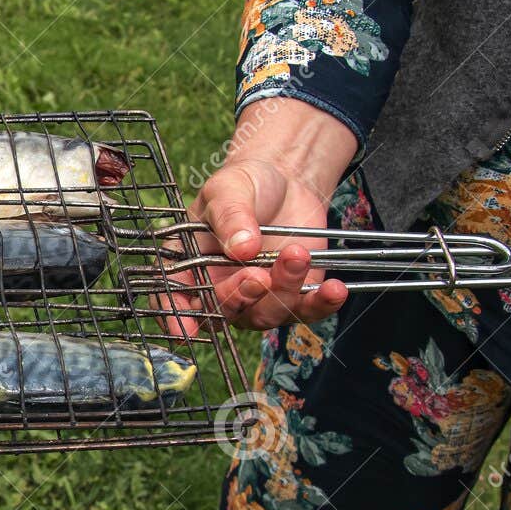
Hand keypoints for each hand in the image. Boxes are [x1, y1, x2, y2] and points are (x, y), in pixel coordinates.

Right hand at [160, 100, 357, 335]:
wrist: (287, 180)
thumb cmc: (245, 184)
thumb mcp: (228, 189)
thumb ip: (231, 217)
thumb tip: (241, 248)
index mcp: (190, 264)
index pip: (175, 297)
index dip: (177, 317)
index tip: (185, 329)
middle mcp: (219, 288)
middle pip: (222, 314)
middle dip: (239, 298)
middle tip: (257, 274)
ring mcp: (257, 297)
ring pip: (264, 316)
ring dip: (283, 291)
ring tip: (297, 253)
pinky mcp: (294, 296)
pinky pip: (306, 312)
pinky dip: (321, 305)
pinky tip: (335, 290)